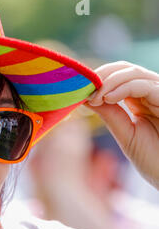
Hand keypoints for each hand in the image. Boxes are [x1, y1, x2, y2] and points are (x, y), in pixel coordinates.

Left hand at [85, 61, 158, 189]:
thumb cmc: (154, 159)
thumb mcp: (125, 133)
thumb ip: (110, 114)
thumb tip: (86, 97)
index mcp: (141, 100)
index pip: (118, 76)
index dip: (98, 79)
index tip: (79, 90)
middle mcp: (153, 93)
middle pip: (125, 69)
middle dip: (101, 76)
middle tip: (84, 89)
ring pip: (133, 73)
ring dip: (108, 82)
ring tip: (94, 98)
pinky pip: (144, 85)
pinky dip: (123, 88)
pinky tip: (107, 99)